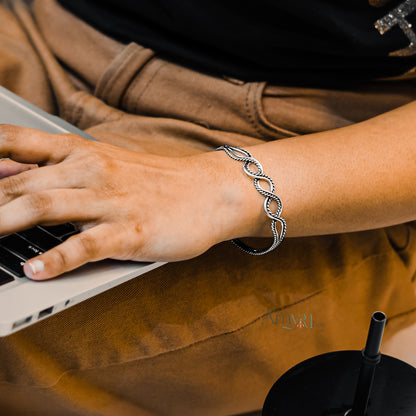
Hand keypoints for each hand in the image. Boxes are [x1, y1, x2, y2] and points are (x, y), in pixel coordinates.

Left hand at [0, 125, 256, 279]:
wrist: (209, 189)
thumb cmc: (158, 180)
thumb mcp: (109, 162)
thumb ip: (63, 167)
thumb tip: (12, 173)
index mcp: (82, 152)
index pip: (16, 142)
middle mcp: (91, 171)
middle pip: (20, 182)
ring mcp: (111, 201)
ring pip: (45, 206)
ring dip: (4, 222)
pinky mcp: (131, 230)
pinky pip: (86, 244)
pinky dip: (58, 259)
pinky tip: (36, 271)